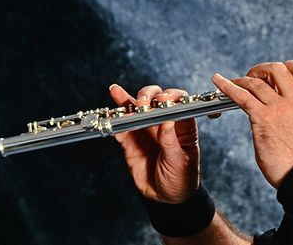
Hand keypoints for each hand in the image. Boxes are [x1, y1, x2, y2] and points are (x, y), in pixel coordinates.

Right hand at [109, 84, 200, 203]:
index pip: (179, 102)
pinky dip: (114, 121)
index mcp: (182, 125)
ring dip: (126, 100)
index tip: (165, 99)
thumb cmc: (181, 178)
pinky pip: (121, 129)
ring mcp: (146, 131)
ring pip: (135, 110)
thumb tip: (167, 122)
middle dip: (148, 96)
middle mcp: (164, 123)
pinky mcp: (131, 142)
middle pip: (155, 99)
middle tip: (142, 104)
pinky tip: (110, 115)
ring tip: (117, 93)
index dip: (171, 96)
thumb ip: (171, 143)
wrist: (166, 199)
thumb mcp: (180, 162)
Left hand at [213, 61, 292, 188]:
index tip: (277, 72)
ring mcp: (279, 108)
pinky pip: (242, 96)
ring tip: (237, 81)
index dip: (288, 65)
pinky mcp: (263, 118)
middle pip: (278, 69)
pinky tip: (218, 81)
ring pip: (257, 82)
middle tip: (255, 76)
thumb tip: (284, 99)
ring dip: (244, 79)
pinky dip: (227, 86)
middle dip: (263, 69)